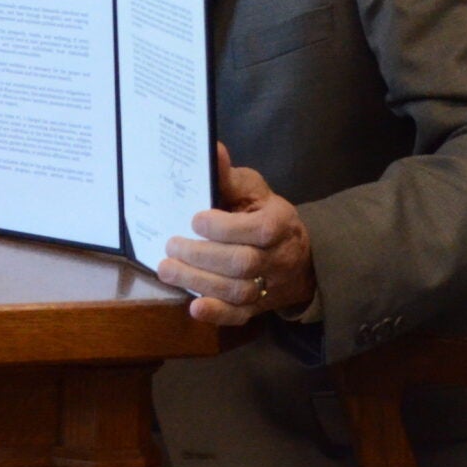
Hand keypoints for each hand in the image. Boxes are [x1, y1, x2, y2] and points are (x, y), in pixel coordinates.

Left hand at [157, 145, 315, 325]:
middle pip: (242, 263)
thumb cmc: (267, 214)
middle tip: (171, 245)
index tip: (195, 219)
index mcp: (281, 223)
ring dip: (198, 282)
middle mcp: (279, 257)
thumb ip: (230, 177)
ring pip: (237, 291)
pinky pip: (240, 316)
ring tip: (167, 269)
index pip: (258, 229)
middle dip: (202, 255)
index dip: (224, 227)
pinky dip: (217, 315)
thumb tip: (212, 150)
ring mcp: (270, 287)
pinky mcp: (258, 308)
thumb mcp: (255, 191)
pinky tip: (195, 308)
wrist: (300, 257)